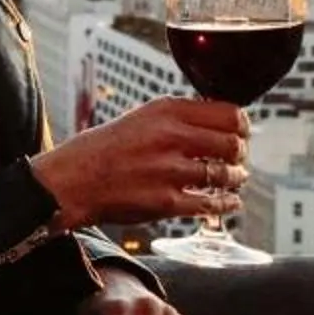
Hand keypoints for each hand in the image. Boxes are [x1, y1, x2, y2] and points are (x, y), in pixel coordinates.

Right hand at [30, 96, 247, 229]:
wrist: (71, 181)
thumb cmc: (103, 149)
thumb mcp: (141, 118)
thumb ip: (178, 119)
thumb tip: (219, 124)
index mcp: (166, 111)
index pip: (228, 113)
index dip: (241, 126)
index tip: (242, 133)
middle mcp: (171, 137)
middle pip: (232, 143)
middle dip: (240, 153)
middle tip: (237, 158)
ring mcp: (169, 171)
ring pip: (225, 174)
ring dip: (235, 178)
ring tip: (234, 179)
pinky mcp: (166, 202)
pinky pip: (211, 204)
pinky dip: (226, 203)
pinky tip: (229, 202)